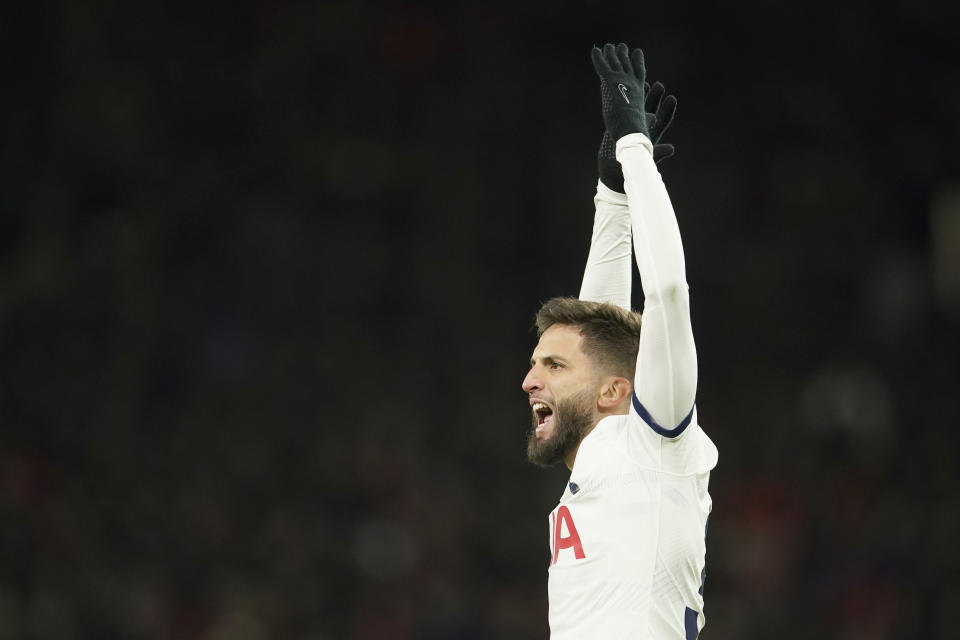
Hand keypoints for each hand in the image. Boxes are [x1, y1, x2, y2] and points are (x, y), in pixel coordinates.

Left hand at [591, 43, 647, 140]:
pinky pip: (603, 66)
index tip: (638, 52)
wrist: (631, 130)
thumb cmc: (637, 132)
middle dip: (623, 55)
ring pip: (615, 62)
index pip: (639, 73)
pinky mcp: (610, 82)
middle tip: (621, 46)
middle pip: (627, 64)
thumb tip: (650, 118)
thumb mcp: (642, 121)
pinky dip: (598, 58)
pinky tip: (595, 50)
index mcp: (640, 92)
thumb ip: (643, 116)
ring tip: (609, 46)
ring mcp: (622, 81)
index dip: (638, 62)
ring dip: (611, 53)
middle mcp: (632, 83)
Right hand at [598, 74, 678, 189]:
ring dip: (642, 99)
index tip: (672, 98)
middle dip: (655, 99)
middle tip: (660, 85)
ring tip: (645, 84)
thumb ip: (659, 153)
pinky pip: (624, 114)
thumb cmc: (630, 171)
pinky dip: (627, 104)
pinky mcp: (620, 130)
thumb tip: (671, 148)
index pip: (662, 121)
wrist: (613, 176)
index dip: (667, 110)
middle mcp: (642, 132)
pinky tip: (625, 94)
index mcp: (651, 137)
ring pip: (638, 111)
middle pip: (652, 111)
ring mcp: (631, 130)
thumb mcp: (646, 161)